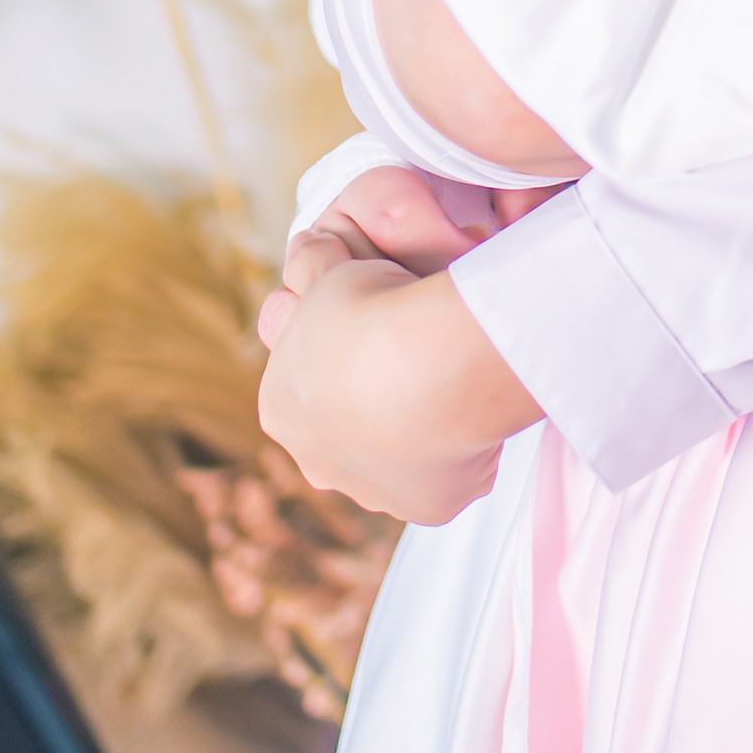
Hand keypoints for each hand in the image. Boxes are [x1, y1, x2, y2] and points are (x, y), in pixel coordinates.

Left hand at [257, 254, 538, 526]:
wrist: (425, 364)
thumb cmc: (371, 314)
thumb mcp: (330, 274)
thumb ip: (315, 266)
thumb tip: (306, 246)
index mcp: (280, 408)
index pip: (310, 385)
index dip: (346, 353)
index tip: (381, 330)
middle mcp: (316, 461)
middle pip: (346, 432)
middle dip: (377, 405)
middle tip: (418, 361)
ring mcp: (371, 491)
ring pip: (394, 461)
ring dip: (417, 434)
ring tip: (451, 387)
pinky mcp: (425, 506)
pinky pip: (444, 477)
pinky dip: (459, 454)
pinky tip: (472, 416)